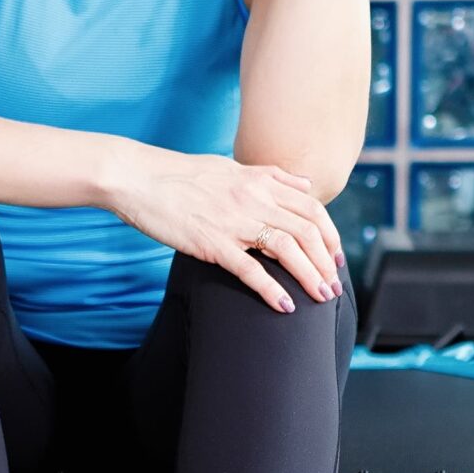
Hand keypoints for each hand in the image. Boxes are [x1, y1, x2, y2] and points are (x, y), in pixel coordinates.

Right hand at [109, 148, 345, 312]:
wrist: (138, 178)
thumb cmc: (179, 174)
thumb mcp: (230, 166)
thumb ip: (269, 175)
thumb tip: (303, 184)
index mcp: (259, 182)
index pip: (311, 208)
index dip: (330, 234)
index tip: (335, 255)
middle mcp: (254, 199)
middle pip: (307, 231)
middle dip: (327, 261)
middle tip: (334, 284)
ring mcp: (234, 221)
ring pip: (287, 249)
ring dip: (310, 276)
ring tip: (321, 297)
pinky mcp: (212, 242)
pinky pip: (250, 269)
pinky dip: (272, 290)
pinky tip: (284, 306)